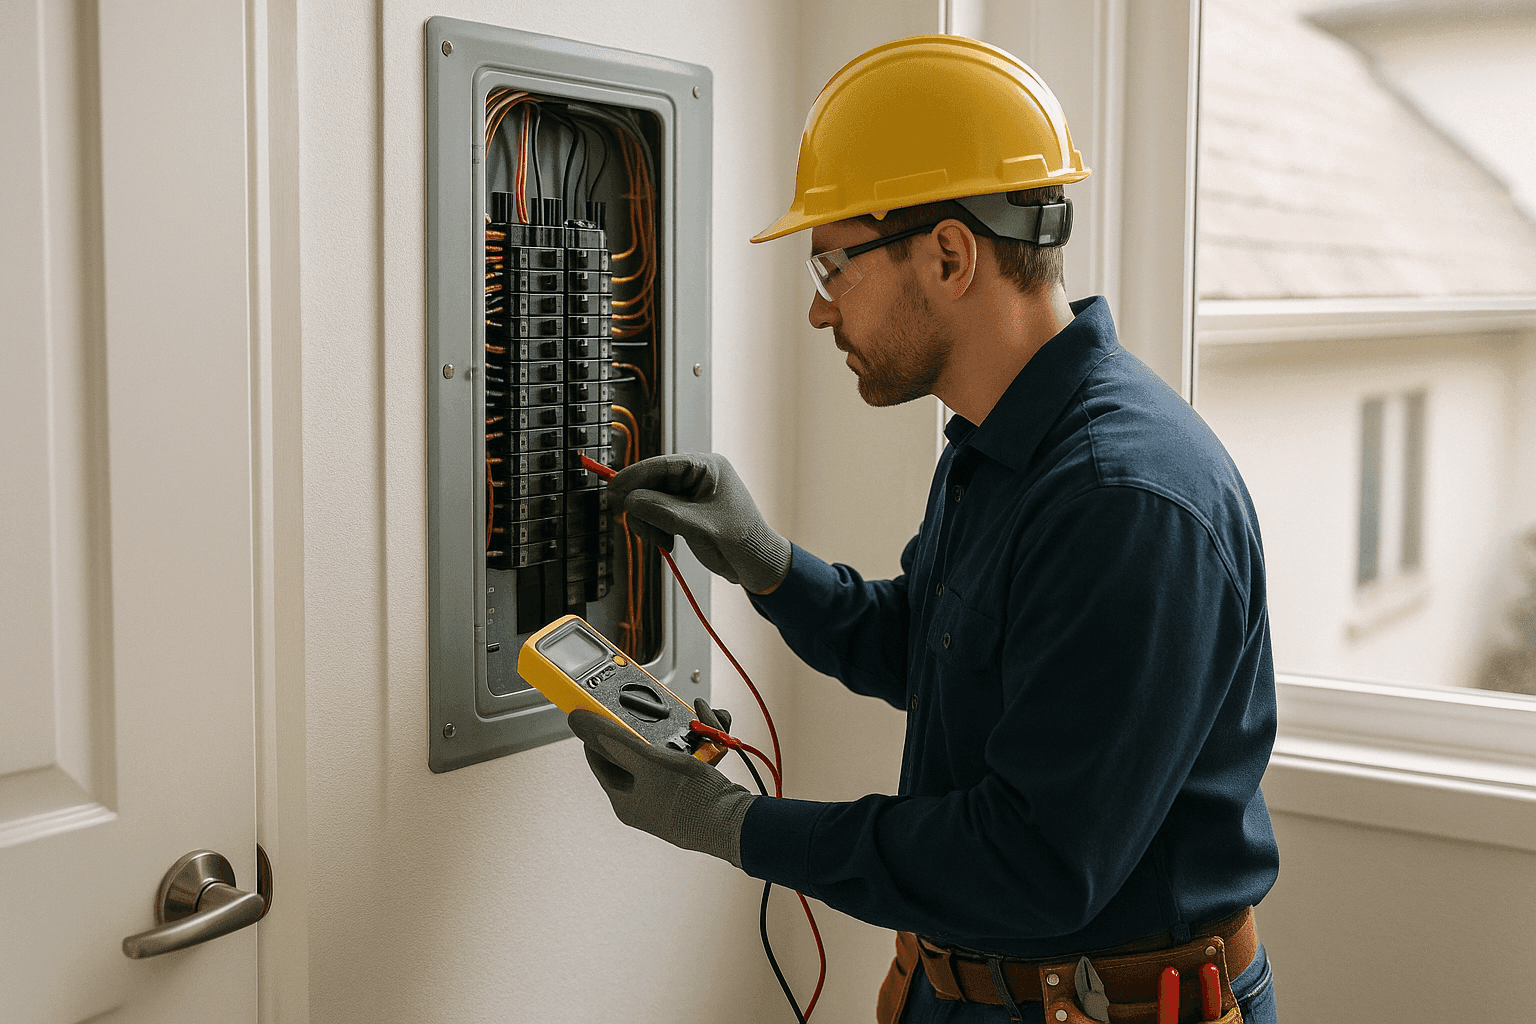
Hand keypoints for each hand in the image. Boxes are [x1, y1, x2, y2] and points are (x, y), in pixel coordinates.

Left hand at [569, 698, 755, 866]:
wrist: (736, 823)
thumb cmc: (690, 802)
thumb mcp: (646, 762)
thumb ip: (613, 739)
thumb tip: (579, 722)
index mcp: (625, 800)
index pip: (599, 759)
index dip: (600, 732)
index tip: (604, 712)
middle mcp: (644, 801)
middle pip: (637, 753)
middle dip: (652, 728)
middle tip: (658, 714)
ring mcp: (668, 798)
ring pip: (667, 753)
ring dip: (681, 732)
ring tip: (694, 722)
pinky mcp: (692, 793)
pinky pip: (689, 760)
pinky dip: (699, 743)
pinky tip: (710, 733)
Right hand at [607, 453, 791, 593]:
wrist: (757, 565)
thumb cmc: (740, 541)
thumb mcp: (698, 525)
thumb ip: (662, 511)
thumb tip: (629, 499)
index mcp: (706, 467)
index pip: (662, 465)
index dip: (634, 477)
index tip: (613, 490)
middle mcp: (697, 477)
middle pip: (652, 483)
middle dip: (643, 508)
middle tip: (642, 529)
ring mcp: (690, 495)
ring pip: (651, 502)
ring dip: (649, 523)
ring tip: (661, 542)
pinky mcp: (686, 513)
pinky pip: (657, 515)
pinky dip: (655, 530)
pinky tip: (667, 543)